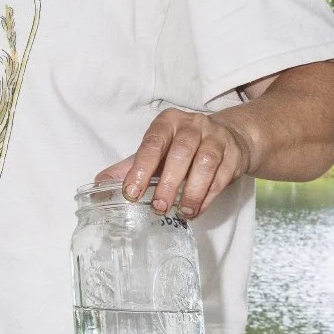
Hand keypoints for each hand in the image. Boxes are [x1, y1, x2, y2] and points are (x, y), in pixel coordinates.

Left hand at [98, 107, 256, 219]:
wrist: (229, 138)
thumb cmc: (183, 147)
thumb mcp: (156, 152)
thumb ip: (129, 167)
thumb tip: (99, 184)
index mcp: (168, 122)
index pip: (152, 143)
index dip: (140, 168)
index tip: (131, 193)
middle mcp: (193, 125)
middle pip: (181, 152)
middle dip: (168, 183)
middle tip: (158, 208)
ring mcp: (217, 138)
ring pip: (206, 163)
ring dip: (192, 191)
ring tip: (181, 211)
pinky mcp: (234, 155)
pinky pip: (222, 177)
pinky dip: (208, 197)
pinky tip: (196, 209)